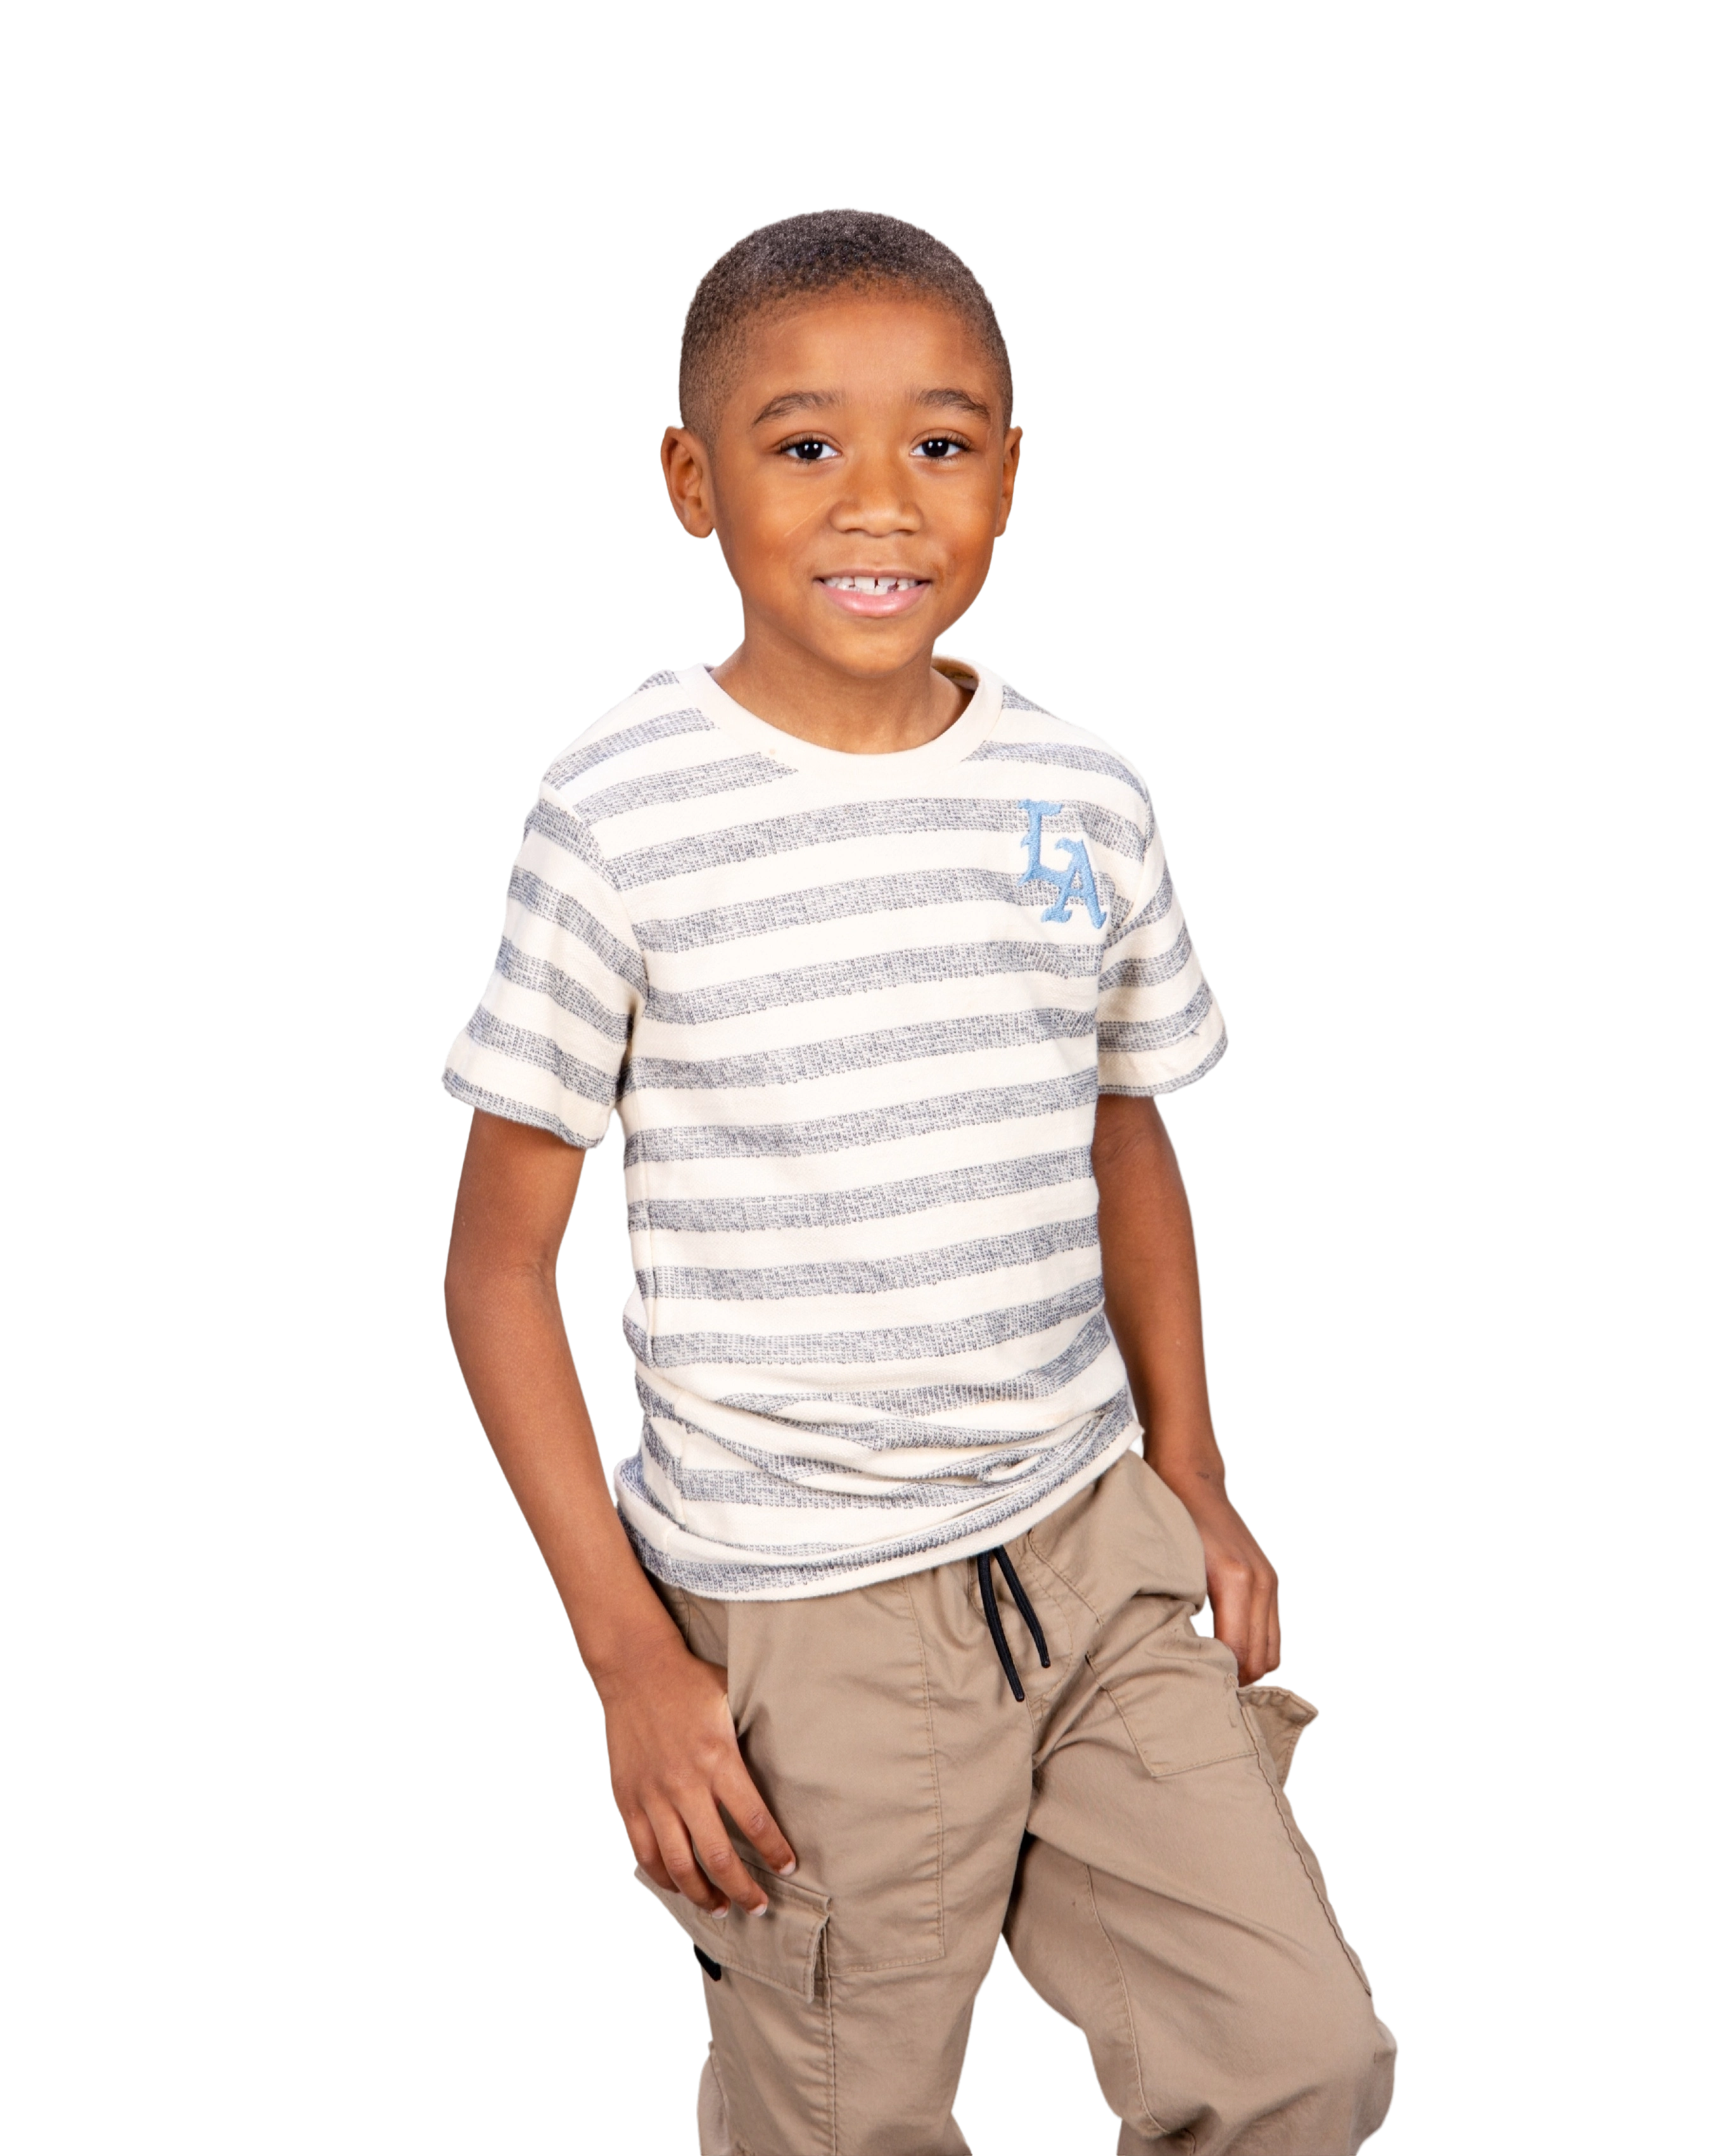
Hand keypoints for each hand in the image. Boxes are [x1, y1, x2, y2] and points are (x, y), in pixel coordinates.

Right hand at [597, 1635, 796, 1917]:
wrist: (636, 1669)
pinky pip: (645, 1853)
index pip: (754, 1821)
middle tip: (759, 1906)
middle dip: (744, 1889)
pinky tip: (680, 1887)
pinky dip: (663, 1877)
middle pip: (719, 1855)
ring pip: (680, 1865)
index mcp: (718, 1759)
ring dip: (703, 1895)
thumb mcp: (734, 1699)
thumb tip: (795, 1750)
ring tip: (722, 1907)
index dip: (774, 1851)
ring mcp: (653, 1796)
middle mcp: (685, 1783)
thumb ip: (757, 1731)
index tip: (787, 1867)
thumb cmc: (689, 1682)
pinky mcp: (628, 1801)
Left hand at [1164, 1467, 1282, 1684]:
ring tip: (1217, 1680)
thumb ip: (1176, 1613)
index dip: (1220, 1681)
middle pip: (1262, 1659)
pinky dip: (1255, 1649)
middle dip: (1238, 1683)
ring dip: (1249, 1669)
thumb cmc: (1170, 1523)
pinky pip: (1271, 1631)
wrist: (1191, 1480)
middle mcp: (1260, 1583)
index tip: (1198, 1696)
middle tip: (1206, 1696)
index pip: (1238, 1653)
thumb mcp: (1168, 1570)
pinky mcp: (1269, 1581)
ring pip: (1272, 1650)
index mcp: (1234, 1580)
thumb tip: (1178, 1660)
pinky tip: (1228, 1655)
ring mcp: (1270, 1581)